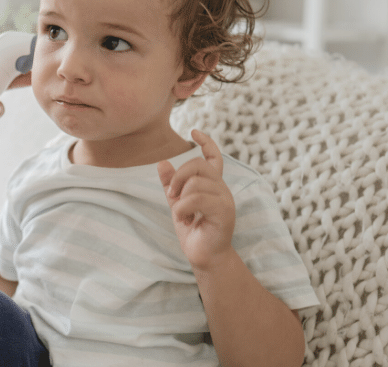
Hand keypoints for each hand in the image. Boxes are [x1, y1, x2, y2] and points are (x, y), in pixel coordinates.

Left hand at [157, 130, 235, 270]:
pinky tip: (186, 220)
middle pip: (197, 165)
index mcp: (212, 184)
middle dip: (178, 177)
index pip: (214, 157)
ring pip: (195, 183)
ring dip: (180, 200)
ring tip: (181, 214)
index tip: (194, 131)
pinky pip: (197, 199)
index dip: (206, 143)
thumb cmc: (193, 230)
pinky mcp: (224, 212)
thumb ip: (171, 184)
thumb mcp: (177, 203)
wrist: (203, 256)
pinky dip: (183, 209)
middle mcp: (221, 188)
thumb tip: (162, 162)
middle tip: (171, 195)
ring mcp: (225, 199)